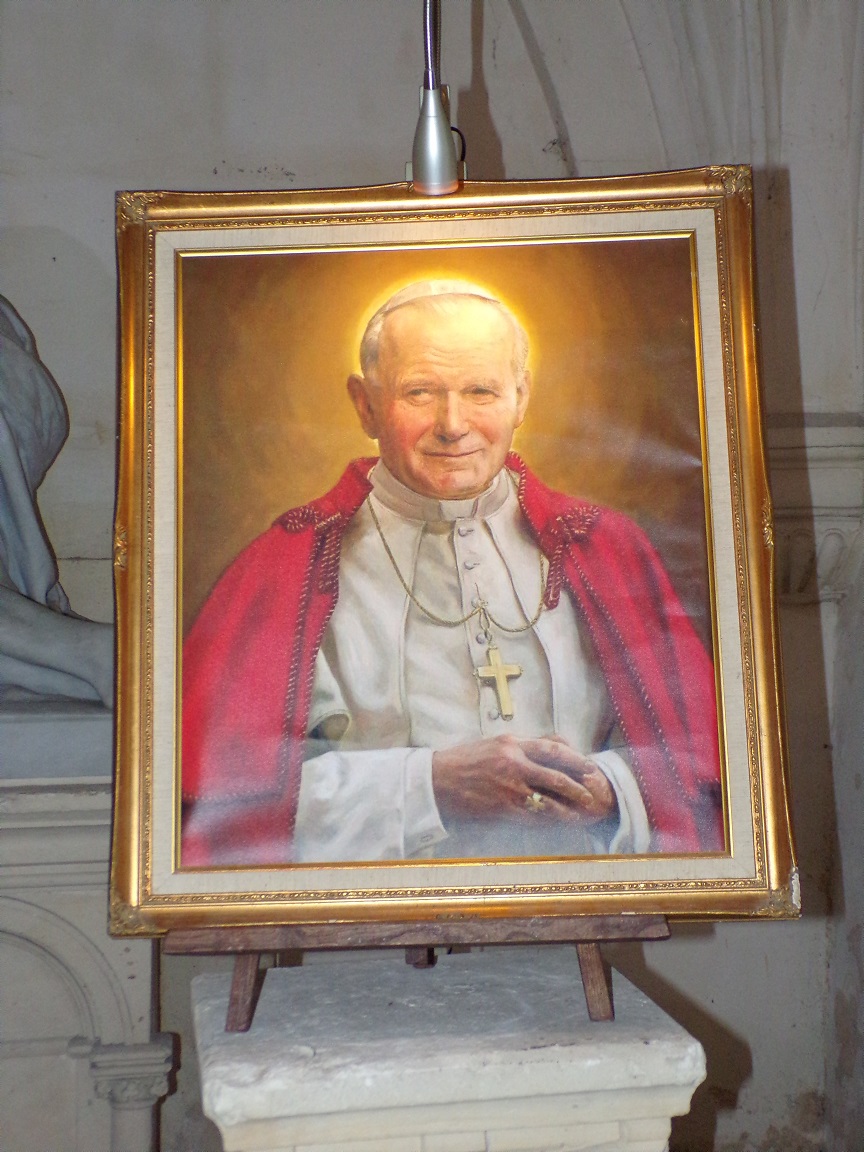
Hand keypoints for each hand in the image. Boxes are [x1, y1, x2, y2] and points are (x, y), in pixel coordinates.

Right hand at [431, 734, 616, 823]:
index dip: (575, 759)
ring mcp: (507, 788)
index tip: (589, 766)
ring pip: (548, 800)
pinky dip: (549, 821)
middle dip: (578, 786)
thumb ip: (523, 745)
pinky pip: (532, 817)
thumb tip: (554, 745)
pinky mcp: (501, 809)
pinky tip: (560, 824)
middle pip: (556, 776)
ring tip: (583, 814)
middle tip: (592, 793)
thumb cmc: (464, 760)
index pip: (552, 749)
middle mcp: (512, 764)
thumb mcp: (494, 743)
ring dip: (569, 809)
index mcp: (511, 744)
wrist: (436, 781)